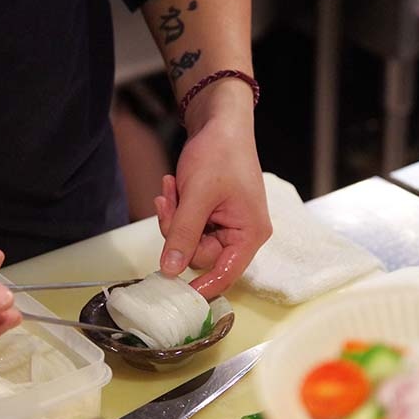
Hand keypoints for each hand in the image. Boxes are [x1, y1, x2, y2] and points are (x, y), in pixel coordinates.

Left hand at [154, 79, 271, 297]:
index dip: (201, 288)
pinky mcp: (213, 215)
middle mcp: (241, 234)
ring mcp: (226, 225)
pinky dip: (178, 208)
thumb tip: (170, 271)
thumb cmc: (219, 153)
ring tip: (171, 188)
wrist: (220, 122)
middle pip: (200, 256)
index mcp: (250, 233)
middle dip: (179, 231)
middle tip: (169, 203)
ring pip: (189, 241)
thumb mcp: (197, 195)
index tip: (176, 297)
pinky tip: (173, 186)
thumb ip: (184, 234)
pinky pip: (188, 226)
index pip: (225, 274)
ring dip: (175, 217)